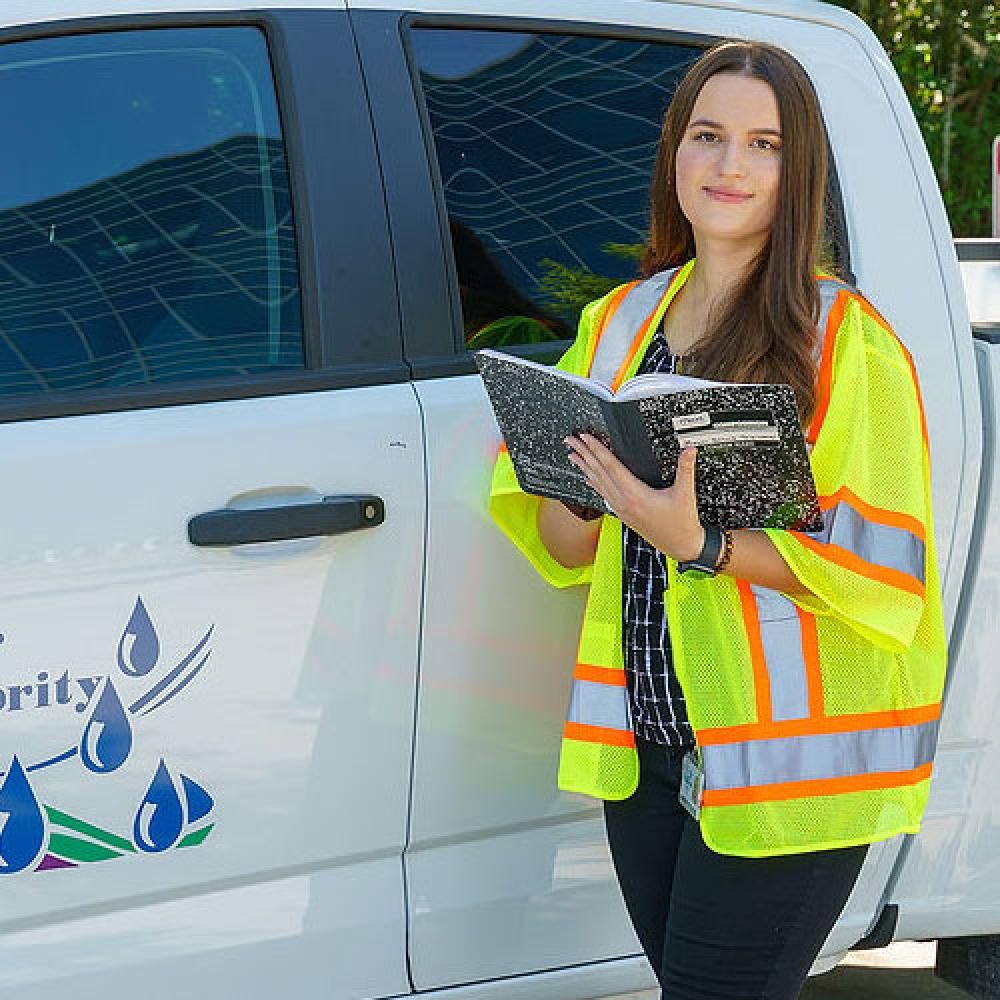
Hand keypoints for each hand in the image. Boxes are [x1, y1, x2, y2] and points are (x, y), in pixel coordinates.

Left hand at [564, 434, 704, 562]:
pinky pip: (603, 495)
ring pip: (597, 484)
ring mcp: (621, 509)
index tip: (586, 437)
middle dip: (584, 454)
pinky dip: (594, 483)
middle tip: (571, 440)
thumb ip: (686, 469)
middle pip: (598, 473)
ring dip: (584, 468)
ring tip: (572, 455)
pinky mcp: (623, 514)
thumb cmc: (682, 524)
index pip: (611, 466)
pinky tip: (587, 478)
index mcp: (635, 495)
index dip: (597, 449)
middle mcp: (623, 502)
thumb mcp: (686, 494)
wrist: (681, 546)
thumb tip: (689, 449)